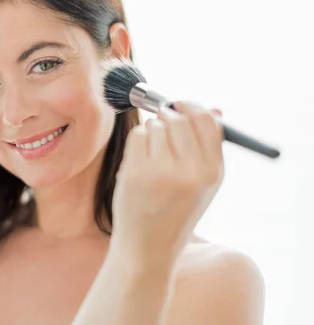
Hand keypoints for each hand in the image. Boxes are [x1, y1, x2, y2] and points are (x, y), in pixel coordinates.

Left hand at [111, 101, 224, 268]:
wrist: (148, 247)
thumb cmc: (175, 210)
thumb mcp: (202, 183)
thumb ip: (207, 147)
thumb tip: (213, 108)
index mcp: (213, 172)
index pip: (207, 121)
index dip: (192, 106)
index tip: (179, 104)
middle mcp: (191, 171)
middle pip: (179, 118)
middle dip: (168, 115)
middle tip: (162, 123)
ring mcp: (162, 172)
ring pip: (155, 125)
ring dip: (151, 131)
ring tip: (151, 156)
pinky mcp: (137, 173)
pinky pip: (137, 135)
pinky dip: (137, 141)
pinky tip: (139, 161)